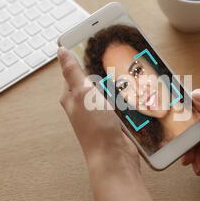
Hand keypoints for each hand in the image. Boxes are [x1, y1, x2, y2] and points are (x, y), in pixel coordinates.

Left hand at [57, 47, 140, 173]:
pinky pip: (122, 102)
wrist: (114, 158)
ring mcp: (101, 112)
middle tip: (120, 56)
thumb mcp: (83, 94)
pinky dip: (128, 96)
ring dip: (120, 83)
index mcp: (72, 96)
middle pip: (95, 79)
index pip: (75, 69)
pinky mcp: (116, 120)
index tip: (98, 42)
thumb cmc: (95, 128)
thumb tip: (61, 51)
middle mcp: (85, 104)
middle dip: (107, 69)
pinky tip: (138, 90)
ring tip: (133, 71)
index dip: (84, 55)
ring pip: (111, 90)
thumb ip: (73, 72)